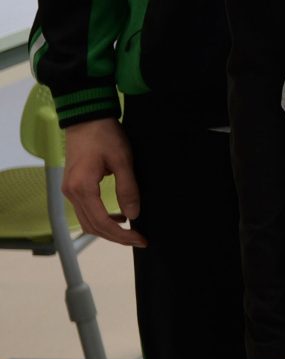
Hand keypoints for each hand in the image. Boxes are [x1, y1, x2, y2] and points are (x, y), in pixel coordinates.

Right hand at [63, 119, 142, 247]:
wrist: (86, 118)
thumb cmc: (104, 135)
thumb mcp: (123, 160)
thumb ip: (128, 189)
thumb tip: (133, 215)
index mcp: (82, 188)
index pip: (102, 223)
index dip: (122, 235)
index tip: (141, 239)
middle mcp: (71, 194)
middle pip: (93, 227)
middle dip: (116, 237)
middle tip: (139, 239)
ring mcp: (69, 191)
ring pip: (87, 222)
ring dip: (108, 230)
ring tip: (131, 231)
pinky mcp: (72, 187)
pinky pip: (85, 211)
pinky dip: (100, 218)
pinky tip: (118, 216)